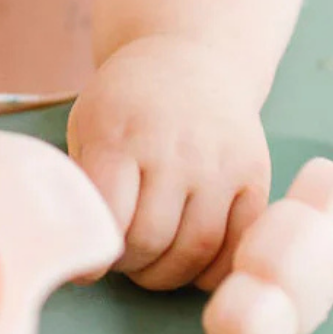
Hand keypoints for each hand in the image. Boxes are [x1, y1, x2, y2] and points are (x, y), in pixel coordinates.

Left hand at [66, 34, 271, 291]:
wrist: (192, 58)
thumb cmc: (127, 103)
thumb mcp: (88, 124)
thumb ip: (84, 182)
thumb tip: (77, 248)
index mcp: (121, 134)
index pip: (109, 216)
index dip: (95, 256)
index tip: (86, 270)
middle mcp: (174, 148)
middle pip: (151, 240)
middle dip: (130, 266)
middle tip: (122, 260)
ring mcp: (219, 162)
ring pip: (196, 248)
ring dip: (168, 275)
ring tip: (152, 264)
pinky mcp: (255, 174)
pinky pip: (239, 243)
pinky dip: (214, 269)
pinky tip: (192, 265)